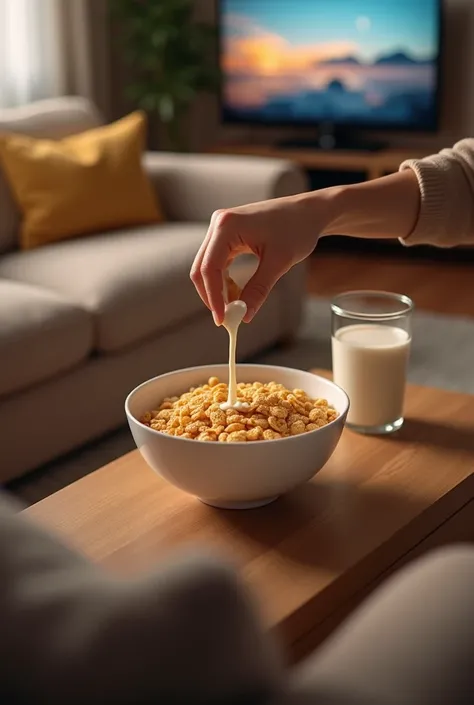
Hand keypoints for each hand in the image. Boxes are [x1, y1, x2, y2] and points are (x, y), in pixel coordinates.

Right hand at [190, 194, 318, 324]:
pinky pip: (217, 262)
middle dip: (212, 295)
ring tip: (236, 307)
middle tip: (226, 319)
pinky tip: (237, 293)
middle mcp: (219, 224)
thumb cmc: (297, 230)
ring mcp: (221, 228)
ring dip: (217, 290)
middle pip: (201, 268)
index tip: (222, 320)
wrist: (309, 212)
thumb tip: (243, 316)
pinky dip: (224, 281)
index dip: (213, 297)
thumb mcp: (279, 263)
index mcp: (227, 226)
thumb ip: (258, 290)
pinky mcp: (227, 235)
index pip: (209, 268)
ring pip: (207, 267)